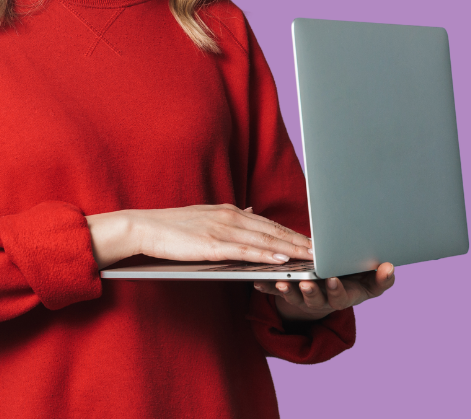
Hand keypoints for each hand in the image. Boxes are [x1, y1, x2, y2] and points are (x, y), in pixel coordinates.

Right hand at [86, 205, 312, 268]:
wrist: (144, 228)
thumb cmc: (172, 227)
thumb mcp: (205, 215)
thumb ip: (230, 215)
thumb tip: (249, 210)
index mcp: (229, 211)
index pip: (269, 223)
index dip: (294, 233)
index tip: (315, 241)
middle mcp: (230, 217)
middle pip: (274, 231)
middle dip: (302, 242)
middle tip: (326, 250)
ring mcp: (222, 231)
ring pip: (265, 241)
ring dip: (292, 250)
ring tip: (314, 258)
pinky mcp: (212, 246)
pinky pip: (246, 252)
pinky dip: (267, 256)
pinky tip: (283, 261)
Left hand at [255, 262, 395, 322]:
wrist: (332, 286)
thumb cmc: (353, 280)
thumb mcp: (369, 282)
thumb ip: (381, 278)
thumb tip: (389, 267)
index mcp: (341, 296)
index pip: (339, 297)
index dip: (336, 290)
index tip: (332, 280)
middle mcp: (322, 300)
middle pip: (315, 299)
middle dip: (310, 292)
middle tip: (305, 284)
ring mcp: (303, 298)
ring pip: (294, 297)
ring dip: (287, 290)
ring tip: (281, 282)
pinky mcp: (288, 291)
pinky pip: (275, 290)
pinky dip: (267, 286)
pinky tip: (257, 280)